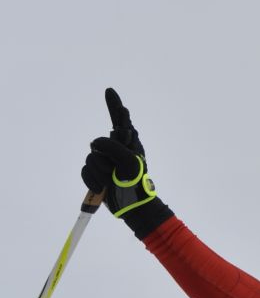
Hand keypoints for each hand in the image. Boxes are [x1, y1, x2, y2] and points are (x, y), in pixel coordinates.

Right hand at [81, 89, 172, 237]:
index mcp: (130, 144)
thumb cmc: (135, 183)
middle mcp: (116, 149)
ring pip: (92, 158)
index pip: (120, 121)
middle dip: (109, 158)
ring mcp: (104, 161)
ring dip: (102, 172)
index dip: (113, 105)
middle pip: (101, 142)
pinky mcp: (95, 172)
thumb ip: (112, 146)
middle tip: (118, 171)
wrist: (132, 206)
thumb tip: (94, 144)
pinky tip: (104, 188)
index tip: (110, 91)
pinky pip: (86, 171)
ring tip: (114, 181)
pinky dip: (94, 181)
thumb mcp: (129, 161)